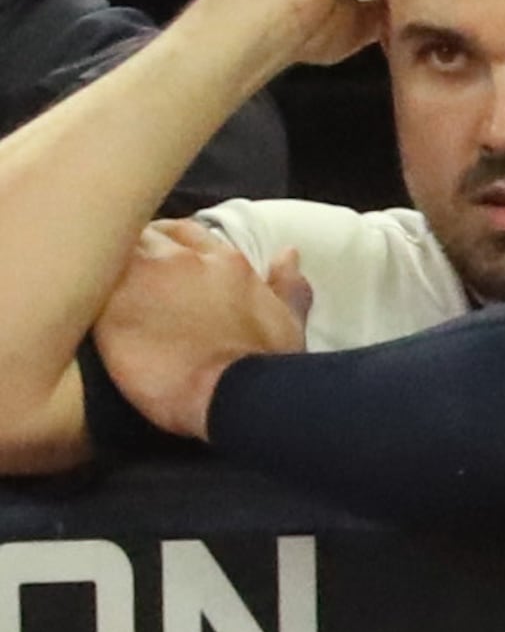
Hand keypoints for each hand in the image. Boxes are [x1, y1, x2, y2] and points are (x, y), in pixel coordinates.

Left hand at [95, 224, 304, 439]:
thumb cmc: (265, 369)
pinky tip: (90, 312)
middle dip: (139, 251)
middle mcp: (184, 259)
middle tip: (135, 280)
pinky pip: (89, 283)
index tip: (166, 267)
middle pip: (147, 235)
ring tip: (109, 294)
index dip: (172, 247)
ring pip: (115, 251)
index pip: (187, 232)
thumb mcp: (288, 326)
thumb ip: (287, 287)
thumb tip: (288, 254)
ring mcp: (145, 278)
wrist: (233, 399)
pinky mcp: (112, 306)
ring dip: (113, 268)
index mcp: (226, 262)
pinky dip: (89, 293)